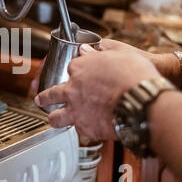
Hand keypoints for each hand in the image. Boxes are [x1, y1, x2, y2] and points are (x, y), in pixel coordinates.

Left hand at [34, 44, 161, 139]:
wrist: (140, 103)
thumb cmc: (134, 77)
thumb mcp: (120, 54)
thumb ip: (101, 52)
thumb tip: (88, 49)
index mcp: (80, 69)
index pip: (71, 68)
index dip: (75, 70)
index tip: (76, 72)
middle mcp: (73, 90)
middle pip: (51, 93)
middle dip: (44, 96)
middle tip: (40, 99)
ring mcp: (76, 110)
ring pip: (56, 117)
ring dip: (53, 118)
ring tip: (51, 120)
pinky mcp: (85, 128)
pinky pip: (79, 131)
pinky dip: (82, 130)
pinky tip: (84, 130)